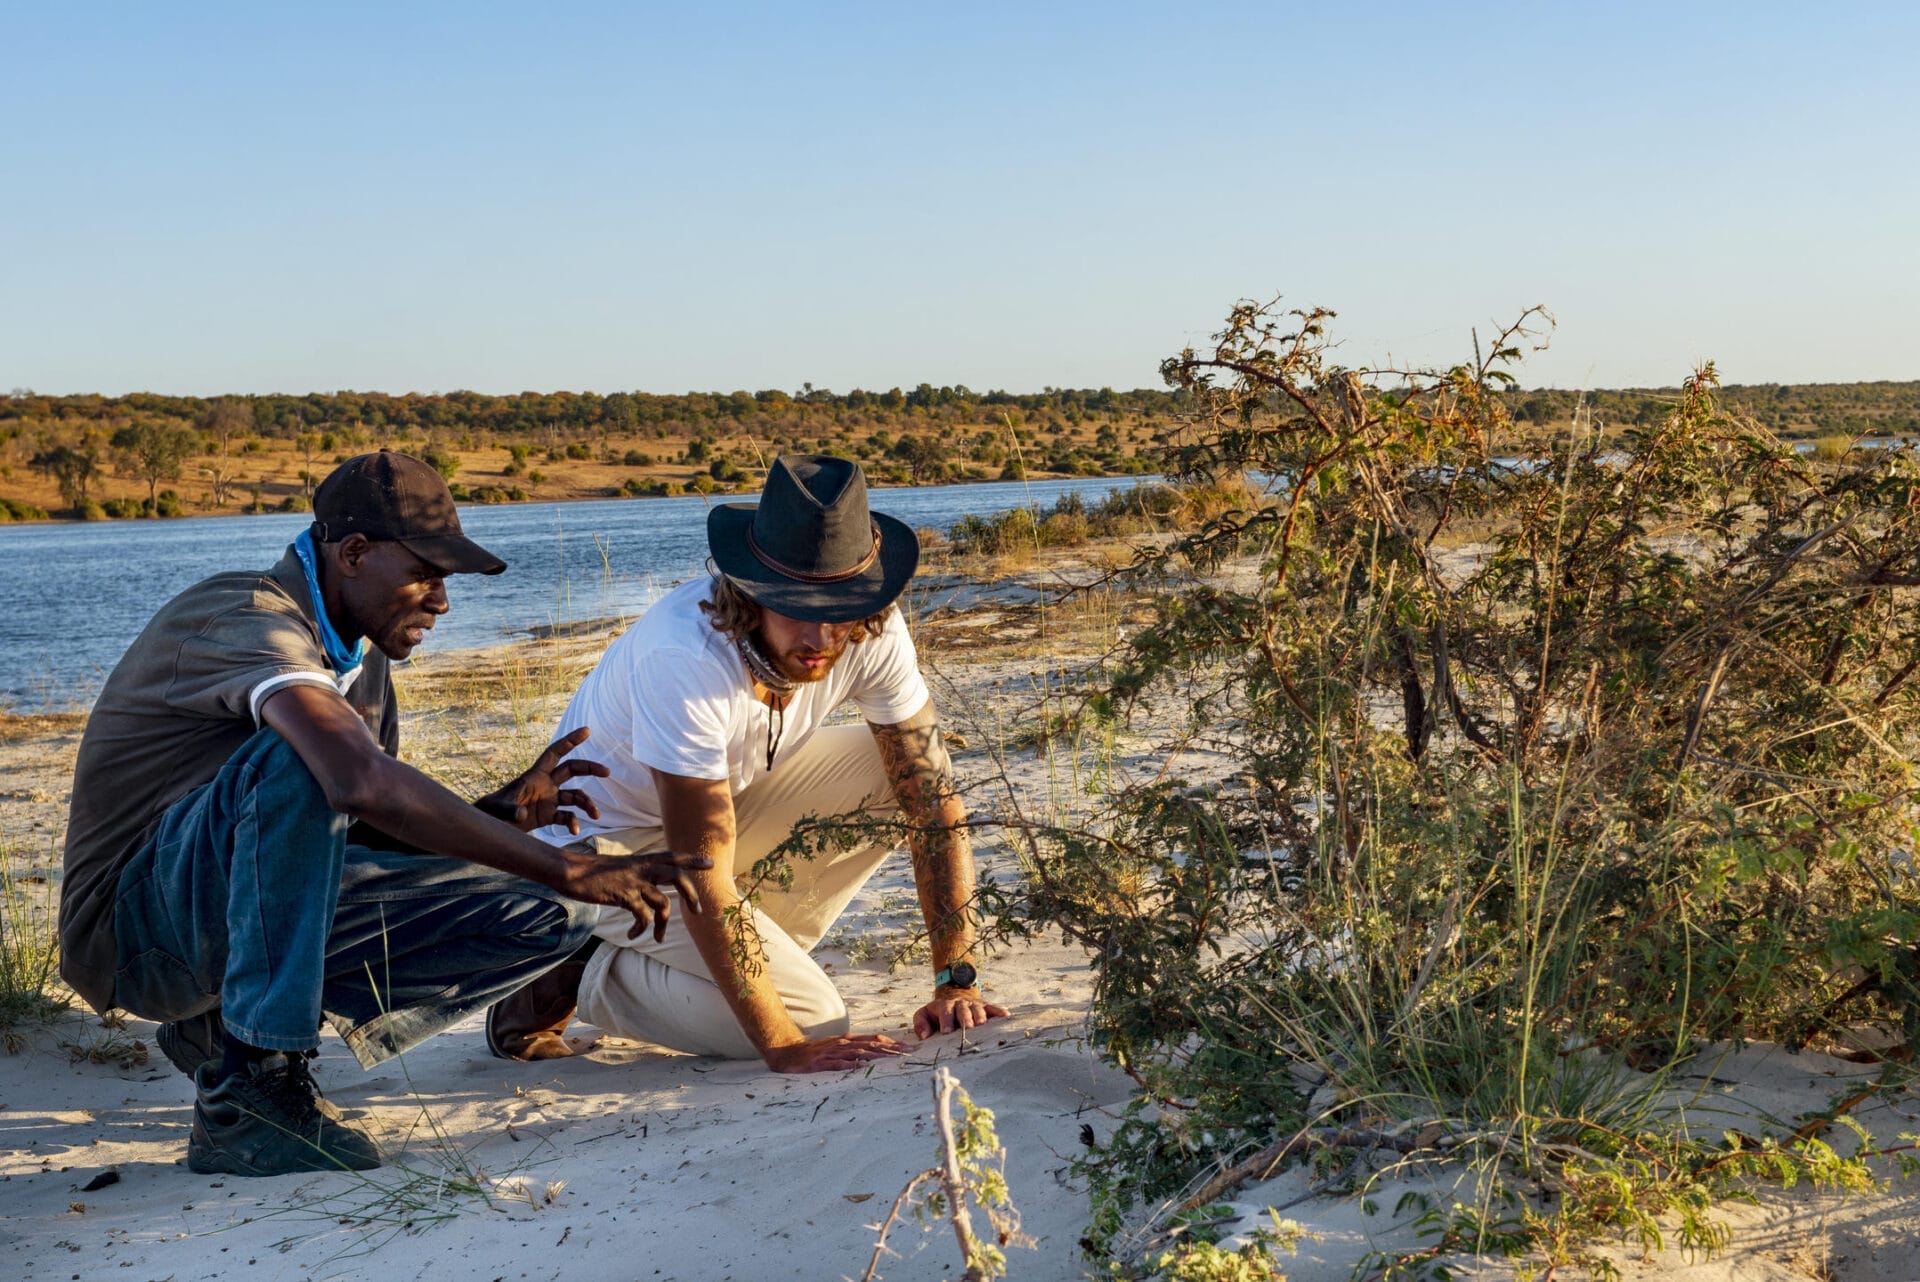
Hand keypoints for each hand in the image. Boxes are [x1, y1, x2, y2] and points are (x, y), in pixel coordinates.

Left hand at [480, 725, 611, 833]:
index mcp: (534, 776)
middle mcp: (545, 785)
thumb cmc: (489, 813)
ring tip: (595, 816)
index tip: (587, 731)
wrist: (488, 828)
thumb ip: (509, 810)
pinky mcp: (547, 816)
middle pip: (572, 770)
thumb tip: (522, 814)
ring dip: (587, 803)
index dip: (570, 741)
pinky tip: (575, 831)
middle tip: (607, 772)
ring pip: (575, 796)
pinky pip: (567, 817)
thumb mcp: (497, 810)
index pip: (555, 753)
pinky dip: (573, 823)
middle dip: (590, 769)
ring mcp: (548, 800)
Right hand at [556, 848, 709, 942]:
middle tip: (698, 911)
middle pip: (677, 876)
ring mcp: (634, 882)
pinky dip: (641, 929)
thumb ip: (637, 875)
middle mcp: (642, 869)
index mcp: (642, 860)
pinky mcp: (623, 896)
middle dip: (692, 894)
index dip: (692, 860)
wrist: (570, 871)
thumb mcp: (620, 868)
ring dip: (663, 924)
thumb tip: (648, 890)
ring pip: (663, 903)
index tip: (710, 864)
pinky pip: (642, 917)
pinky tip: (634, 934)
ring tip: (660, 938)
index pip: (673, 856)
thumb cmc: (593, 872)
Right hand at [763, 1033, 909, 1073]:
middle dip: (892, 1049)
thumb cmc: (816, 1051)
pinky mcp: (821, 1063)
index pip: (875, 1039)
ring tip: (893, 1058)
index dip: (892, 1043)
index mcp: (849, 1040)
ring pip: (859, 1052)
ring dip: (877, 1055)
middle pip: (872, 1045)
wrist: (788, 1052)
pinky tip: (860, 1066)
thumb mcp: (837, 1047)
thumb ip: (854, 1050)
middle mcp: (843, 1043)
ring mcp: (833, 1052)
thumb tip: (875, 1054)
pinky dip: (850, 1065)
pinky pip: (838, 1064)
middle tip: (909, 1053)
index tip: (909, 1048)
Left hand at [913, 992, 1008, 1039]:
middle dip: (965, 1018)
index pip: (945, 1011)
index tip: (946, 1032)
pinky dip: (998, 1011)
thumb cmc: (937, 1014)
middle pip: (962, 1009)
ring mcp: (973, 1004)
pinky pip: (992, 1008)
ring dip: (980, 1015)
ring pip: (977, 1008)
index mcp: (944, 1006)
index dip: (946, 1020)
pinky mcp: (984, 1007)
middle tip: (967, 1027)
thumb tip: (925, 1036)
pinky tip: (1005, 1016)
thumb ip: (920, 1024)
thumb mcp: (924, 1015)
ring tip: (982, 1024)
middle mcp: (959, 1003)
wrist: (952, 999)